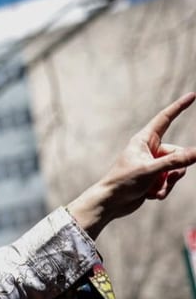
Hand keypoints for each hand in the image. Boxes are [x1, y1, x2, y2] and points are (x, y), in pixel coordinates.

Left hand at [68, 92, 195, 238]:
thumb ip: (175, 162)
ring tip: (153, 190)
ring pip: (177, 170)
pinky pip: (169, 181)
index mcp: (144, 140)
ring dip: (168, 183)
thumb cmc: (123, 182)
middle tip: (164, 179)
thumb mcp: (151, 170)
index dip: (179, 107)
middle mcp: (150, 150)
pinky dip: (163, 190)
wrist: (110, 203)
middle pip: (179, 153)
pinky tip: (150, 196)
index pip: (165, 119)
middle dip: (176, 169)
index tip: (192, 95)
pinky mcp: (153, 178)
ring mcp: (152, 164)